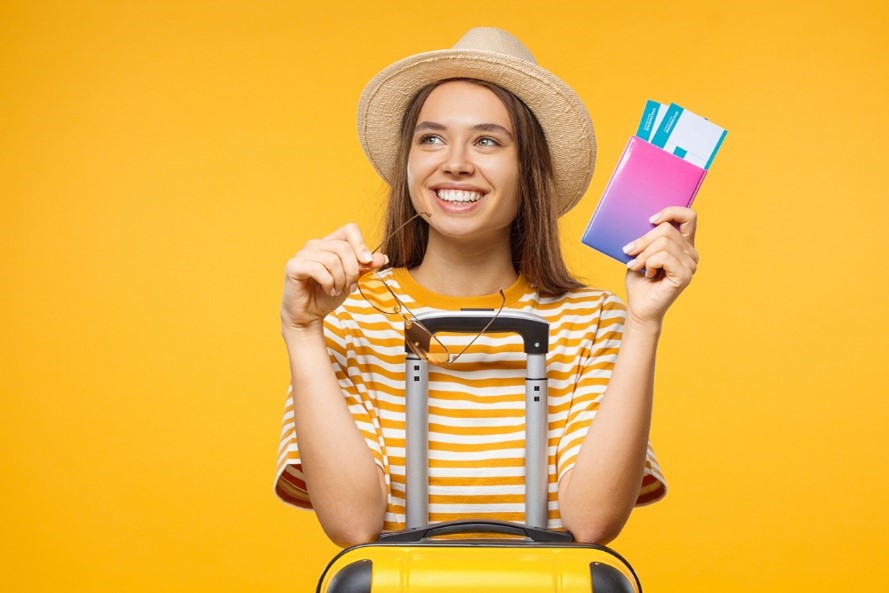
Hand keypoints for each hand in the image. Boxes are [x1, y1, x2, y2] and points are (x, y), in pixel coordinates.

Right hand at [281, 223, 386, 332]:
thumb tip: (383, 258)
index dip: (361, 245)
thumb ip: (365, 268)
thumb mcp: (352, 280)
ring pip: (333, 259)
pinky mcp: (294, 266)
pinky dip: (329, 283)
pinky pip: (318, 269)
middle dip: (352, 271)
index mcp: (330, 243)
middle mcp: (315, 244)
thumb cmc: (327, 295)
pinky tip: (329, 290)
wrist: (309, 314)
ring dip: (340, 280)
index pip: (350, 229)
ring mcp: (303, 254)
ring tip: (337, 290)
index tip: (367, 264)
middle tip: (350, 286)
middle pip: (344, 247)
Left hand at [621, 207, 698, 325]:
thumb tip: (643, 221)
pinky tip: (647, 273)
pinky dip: (649, 263)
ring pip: (664, 243)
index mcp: (683, 244)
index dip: (670, 212)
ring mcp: (690, 265)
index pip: (689, 216)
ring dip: (643, 254)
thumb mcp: (641, 252)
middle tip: (630, 252)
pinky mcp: (684, 276)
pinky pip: (663, 257)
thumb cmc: (639, 281)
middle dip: (643, 240)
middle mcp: (691, 253)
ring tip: (636, 266)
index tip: (651, 220)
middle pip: (667, 230)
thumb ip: (647, 237)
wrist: (639, 307)